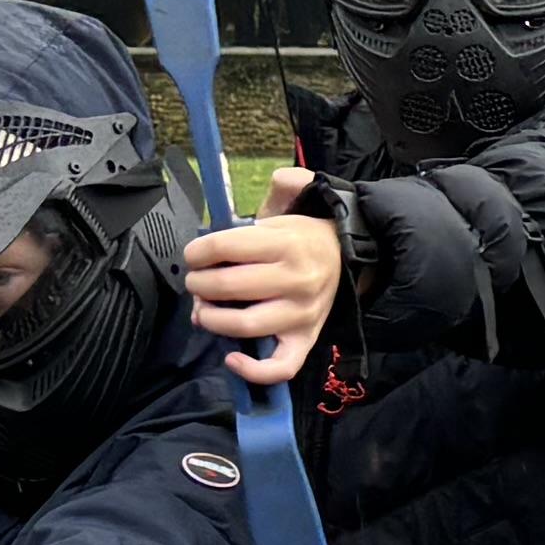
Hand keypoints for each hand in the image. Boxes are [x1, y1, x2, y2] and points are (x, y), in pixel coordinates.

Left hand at [186, 163, 346, 386]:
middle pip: (227, 287)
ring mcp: (302, 314)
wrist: (349, 260)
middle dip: (198, 284)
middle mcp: (296, 280)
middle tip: (196, 282)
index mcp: (289, 243)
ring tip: (203, 311)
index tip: (194, 253)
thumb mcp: (297, 201)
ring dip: (211, 319)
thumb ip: (286, 183)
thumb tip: (279, 175)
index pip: (225, 247)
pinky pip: (280, 367)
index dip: (197, 251)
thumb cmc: (306, 235)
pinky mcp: (306, 339)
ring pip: (244, 326)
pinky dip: (252, 370)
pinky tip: (230, 357)